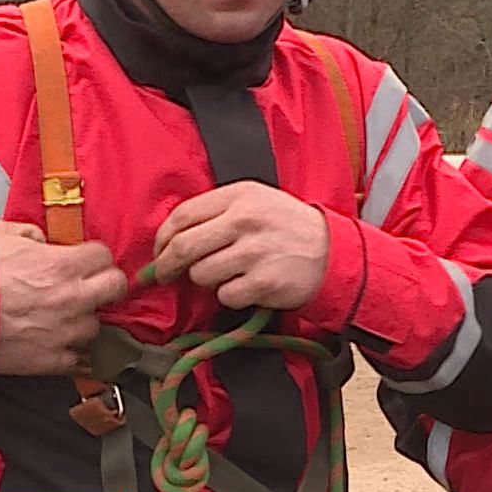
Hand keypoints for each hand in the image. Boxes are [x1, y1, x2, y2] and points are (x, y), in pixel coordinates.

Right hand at [0, 221, 126, 375]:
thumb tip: (44, 240)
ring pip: (96, 326)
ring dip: (83, 320)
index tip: (85, 262)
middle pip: (116, 288)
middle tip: (92, 287)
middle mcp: (72, 298)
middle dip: (107, 284)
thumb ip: (32, 234)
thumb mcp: (1, 235)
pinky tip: (58, 343)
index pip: (104, 256)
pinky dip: (72, 352)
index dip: (94, 257)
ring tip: (63, 318)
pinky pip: (80, 358)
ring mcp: (64, 332)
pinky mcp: (52, 360)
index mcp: (62, 265)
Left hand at [151, 181, 328, 310]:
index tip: (159, 252)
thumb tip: (170, 239)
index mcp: (240, 195)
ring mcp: (255, 252)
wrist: (332, 252)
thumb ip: (216, 211)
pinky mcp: (263, 282)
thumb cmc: (287, 227)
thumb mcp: (256, 201)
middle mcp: (246, 220)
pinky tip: (247, 285)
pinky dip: (230, 295)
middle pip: (183, 247)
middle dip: (166, 266)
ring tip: (228, 274)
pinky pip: (225, 295)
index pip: (182, 215)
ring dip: (207, 280)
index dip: (162, 238)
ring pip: (201, 275)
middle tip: (165, 275)